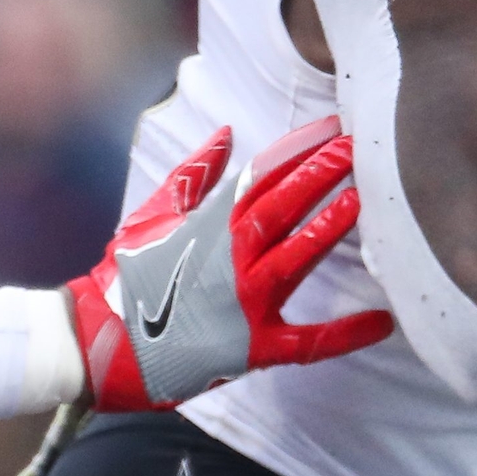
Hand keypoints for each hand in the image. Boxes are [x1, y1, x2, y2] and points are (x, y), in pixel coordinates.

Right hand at [66, 120, 391, 408]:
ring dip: (329, 228)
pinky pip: (306, 342)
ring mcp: (241, 303)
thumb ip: (193, 175)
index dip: (298, 149)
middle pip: (281, 207)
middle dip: (320, 174)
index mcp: (206, 226)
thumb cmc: (120, 282)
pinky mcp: (251, 348)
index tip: (332, 127)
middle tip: (358, 147)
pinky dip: (345, 334)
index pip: (260, 176)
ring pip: (294, 258)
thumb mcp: (149, 217)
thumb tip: (226, 134)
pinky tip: (383, 321)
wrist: (93, 345)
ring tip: (363, 199)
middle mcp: (227, 259)